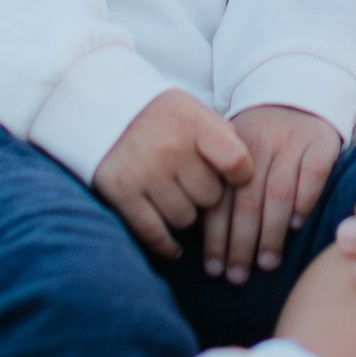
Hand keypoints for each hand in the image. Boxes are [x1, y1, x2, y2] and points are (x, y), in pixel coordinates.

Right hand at [93, 88, 254, 261]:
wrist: (104, 109)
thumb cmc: (164, 119)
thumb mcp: (196, 113)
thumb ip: (223, 141)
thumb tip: (251, 181)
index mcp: (194, 123)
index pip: (237, 162)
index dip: (240, 177)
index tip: (235, 179)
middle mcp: (170, 148)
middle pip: (210, 197)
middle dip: (206, 195)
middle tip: (193, 184)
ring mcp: (144, 172)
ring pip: (184, 218)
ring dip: (183, 214)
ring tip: (174, 198)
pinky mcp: (121, 193)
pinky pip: (154, 233)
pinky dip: (166, 246)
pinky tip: (173, 247)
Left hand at [202, 105, 343, 283]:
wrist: (302, 96)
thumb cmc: (264, 139)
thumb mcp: (238, 154)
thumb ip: (224, 189)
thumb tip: (207, 245)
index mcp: (233, 151)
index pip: (221, 198)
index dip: (216, 237)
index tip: (213, 269)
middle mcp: (260, 146)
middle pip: (247, 201)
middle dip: (240, 244)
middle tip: (237, 277)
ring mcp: (292, 143)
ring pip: (278, 192)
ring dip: (271, 233)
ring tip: (266, 264)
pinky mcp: (322, 142)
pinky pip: (313, 174)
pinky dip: (305, 200)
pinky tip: (297, 226)